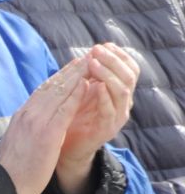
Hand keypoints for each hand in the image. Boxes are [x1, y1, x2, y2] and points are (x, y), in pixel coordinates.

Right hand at [0, 56, 87, 193]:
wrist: (4, 185)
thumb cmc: (12, 168)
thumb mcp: (17, 141)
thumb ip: (27, 128)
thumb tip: (32, 123)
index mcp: (20, 116)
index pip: (42, 91)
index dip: (58, 78)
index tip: (71, 68)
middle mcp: (27, 114)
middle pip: (51, 86)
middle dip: (69, 71)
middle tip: (84, 58)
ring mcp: (37, 122)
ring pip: (59, 92)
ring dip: (76, 76)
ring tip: (90, 64)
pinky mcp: (48, 133)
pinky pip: (65, 109)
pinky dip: (76, 95)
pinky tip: (87, 85)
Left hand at [54, 43, 138, 193]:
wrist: (64, 149)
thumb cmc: (71, 118)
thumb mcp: (80, 94)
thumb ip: (85, 78)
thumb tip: (85, 54)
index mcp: (117, 93)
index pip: (128, 69)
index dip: (119, 56)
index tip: (104, 44)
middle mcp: (121, 104)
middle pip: (128, 76)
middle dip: (113, 61)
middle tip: (97, 49)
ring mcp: (116, 117)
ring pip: (122, 91)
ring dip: (108, 74)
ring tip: (94, 62)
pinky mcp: (106, 130)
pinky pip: (109, 110)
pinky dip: (104, 97)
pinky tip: (96, 86)